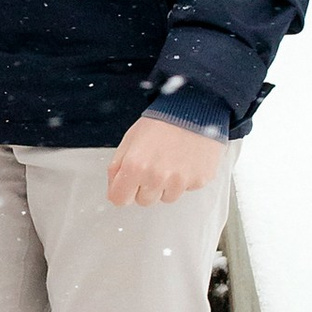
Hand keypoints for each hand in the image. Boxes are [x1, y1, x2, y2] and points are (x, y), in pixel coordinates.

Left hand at [106, 112, 226, 207]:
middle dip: (145, 187)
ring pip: (166, 198)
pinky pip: (186, 190)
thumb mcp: (130, 139)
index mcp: (134, 166)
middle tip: (153, 165)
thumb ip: (117, 167)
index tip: (127, 185)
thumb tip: (114, 188)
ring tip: (171, 160)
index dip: (122, 191)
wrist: (194, 110)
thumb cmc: (162, 122)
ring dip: (166, 185)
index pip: (118, 199)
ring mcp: (179, 181)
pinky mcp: (198, 181)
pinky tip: (185, 160)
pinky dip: (185, 179)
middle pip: (143, 201)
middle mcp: (156, 177)